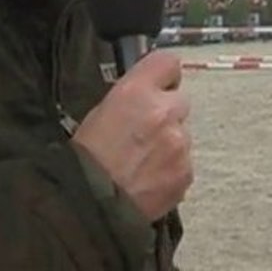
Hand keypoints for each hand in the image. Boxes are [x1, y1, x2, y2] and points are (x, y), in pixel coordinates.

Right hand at [72, 50, 192, 220]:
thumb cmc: (85, 161)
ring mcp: (179, 142)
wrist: (89, 208)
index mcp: (137, 92)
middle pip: (179, 100)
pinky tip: (149, 178)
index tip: (159, 84)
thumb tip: (146, 93)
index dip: (163, 75)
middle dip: (166, 113)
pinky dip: (171, 168)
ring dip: (169, 143)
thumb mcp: (99, 113)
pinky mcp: (186, 170)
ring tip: (141, 161)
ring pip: (182, 134)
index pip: (168, 62)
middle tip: (144, 132)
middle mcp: (164, 111)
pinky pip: (184, 162)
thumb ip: (131, 98)